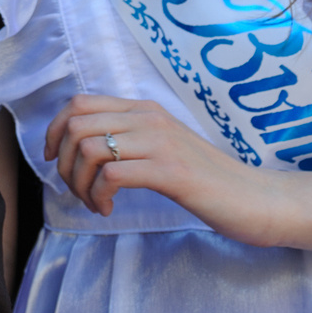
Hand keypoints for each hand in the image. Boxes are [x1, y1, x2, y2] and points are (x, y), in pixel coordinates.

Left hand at [45, 93, 294, 247]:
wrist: (257, 197)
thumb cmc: (207, 180)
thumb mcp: (163, 148)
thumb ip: (130, 140)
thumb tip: (83, 148)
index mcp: (145, 110)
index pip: (80, 103)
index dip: (55, 130)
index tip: (54, 159)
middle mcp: (149, 118)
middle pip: (76, 125)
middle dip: (65, 163)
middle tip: (78, 191)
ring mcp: (160, 142)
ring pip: (89, 148)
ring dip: (80, 183)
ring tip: (95, 203)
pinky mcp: (170, 171)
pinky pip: (111, 173)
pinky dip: (98, 194)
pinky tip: (108, 209)